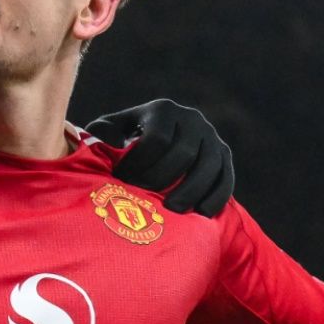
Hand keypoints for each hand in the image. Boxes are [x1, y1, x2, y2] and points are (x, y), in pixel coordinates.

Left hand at [83, 99, 234, 216]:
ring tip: (172, 211)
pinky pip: (226, 178)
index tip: (121, 181)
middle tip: (144, 201)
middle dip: (162, 180)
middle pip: (184, 154)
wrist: (156, 145)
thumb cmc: (125, 142)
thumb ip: (101, 136)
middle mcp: (192, 118)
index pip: (157, 139)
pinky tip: (201, 213)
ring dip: (190, 191)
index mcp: (162, 110)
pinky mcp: (224, 156)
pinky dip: (216, 196)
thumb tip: (97, 145)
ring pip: (208, 166)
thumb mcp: (110, 133)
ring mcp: (212, 137)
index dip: (139, 164)